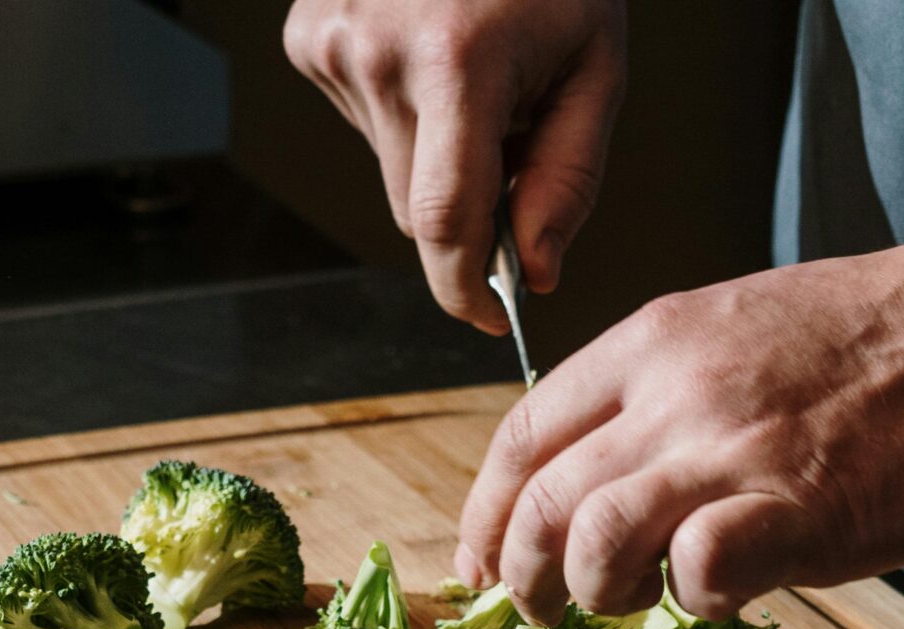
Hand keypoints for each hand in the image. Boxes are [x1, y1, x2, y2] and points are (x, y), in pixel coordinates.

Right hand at [283, 0, 625, 332]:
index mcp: (456, 62)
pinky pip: (365, 125)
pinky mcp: (308, 36)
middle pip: (418, 211)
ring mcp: (333, 41)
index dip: (465, 288)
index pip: (443, 223)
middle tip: (512, 147)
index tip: (491, 318)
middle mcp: (378, 52)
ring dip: (435, 157)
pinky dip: (403, 115)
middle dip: (467, 213)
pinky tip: (429, 57)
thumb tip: (536, 272)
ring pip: (391, 174)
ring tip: (472, 80)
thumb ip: (568, 180)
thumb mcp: (595, 68)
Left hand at [456, 176, 903, 618]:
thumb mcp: (753, 334)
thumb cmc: (893, 340)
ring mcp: (729, 450)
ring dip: (599, 598)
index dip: (489, 512)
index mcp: (656, 341)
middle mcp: (674, 392)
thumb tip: (656, 487)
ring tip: (634, 607)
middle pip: (541, 503)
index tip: (483, 563)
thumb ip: (688, 402)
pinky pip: (695, 576)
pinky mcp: (791, 511)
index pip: (526, 435)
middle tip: (546, 614)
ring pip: (593, 545)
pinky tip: (731, 596)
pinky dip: (698, 602)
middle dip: (525, 577)